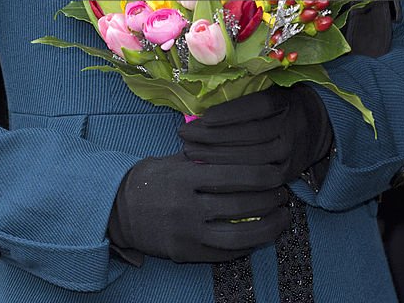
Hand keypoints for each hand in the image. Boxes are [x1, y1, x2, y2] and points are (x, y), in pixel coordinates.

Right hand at [108, 151, 289, 263]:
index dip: (261, 176)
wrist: (119, 209)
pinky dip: (247, 247)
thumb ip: (207, 156)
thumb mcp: (175, 159)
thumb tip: (246, 148)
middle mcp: (187, 206)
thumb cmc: (152, 178)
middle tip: (284, 194)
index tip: (278, 172)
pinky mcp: (186, 254)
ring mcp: (187, 233)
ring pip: (238, 236)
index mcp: (186, 177)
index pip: (233, 176)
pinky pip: (224, 254)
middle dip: (269, 201)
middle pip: (240, 206)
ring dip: (267, 228)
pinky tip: (260, 238)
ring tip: (282, 219)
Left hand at [179, 86, 332, 184]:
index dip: (228, 114)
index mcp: (285, 101)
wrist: (317, 126)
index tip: (202, 118)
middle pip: (250, 134)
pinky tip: (210, 170)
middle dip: (213, 136)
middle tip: (185, 136)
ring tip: (191, 152)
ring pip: (252, 158)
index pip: (257, 107)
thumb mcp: (269, 90)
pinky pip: (258, 178)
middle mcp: (291, 128)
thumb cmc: (281, 104)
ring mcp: (290, 154)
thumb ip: (243, 94)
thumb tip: (203, 103)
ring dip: (217, 157)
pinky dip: (232, 174)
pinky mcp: (287, 174)